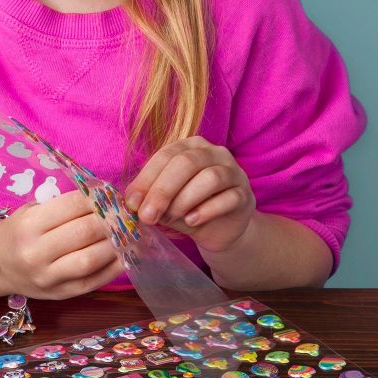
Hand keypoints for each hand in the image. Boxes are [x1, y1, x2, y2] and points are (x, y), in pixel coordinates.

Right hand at [0, 191, 123, 299]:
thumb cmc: (19, 232)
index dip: (95, 198)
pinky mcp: (61, 294)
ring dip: (114, 243)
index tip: (108, 194)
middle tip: (122, 212)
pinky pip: (94, 281)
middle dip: (109, 219)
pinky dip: (114, 267)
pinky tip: (124, 254)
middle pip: (84, 232)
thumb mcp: (31, 211)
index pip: (71, 206)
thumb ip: (62, 206)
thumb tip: (103, 199)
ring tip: (126, 232)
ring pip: (90, 259)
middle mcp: (36, 252)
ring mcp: (49, 276)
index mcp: (29, 225)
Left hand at [123, 136, 255, 253]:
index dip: (146, 179)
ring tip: (170, 218)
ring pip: (210, 178)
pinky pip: (228, 198)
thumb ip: (151, 197)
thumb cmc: (187, 208)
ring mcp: (234, 172)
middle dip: (162, 191)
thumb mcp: (165, 201)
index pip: (165, 156)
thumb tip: (131, 202)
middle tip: (147, 216)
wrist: (219, 231)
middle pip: (186, 163)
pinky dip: (206, 211)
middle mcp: (214, 153)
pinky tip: (192, 221)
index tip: (132, 203)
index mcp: (189, 146)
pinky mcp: (246, 195)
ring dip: (184, 200)